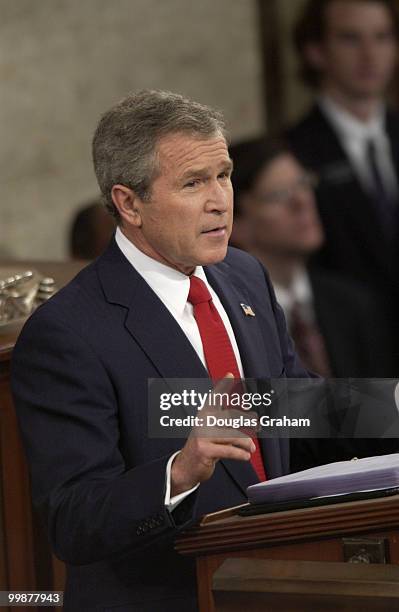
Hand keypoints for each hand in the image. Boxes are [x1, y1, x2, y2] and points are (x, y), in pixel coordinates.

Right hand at [170, 374, 257, 495]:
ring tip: (250, 448)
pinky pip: (229, 450)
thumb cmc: (204, 447)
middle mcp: (203, 422)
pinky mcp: (205, 450)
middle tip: (257, 425)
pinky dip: (240, 454)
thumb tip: (251, 419)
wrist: (186, 467)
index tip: (230, 374)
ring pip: (233, 436)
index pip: (214, 397)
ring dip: (246, 443)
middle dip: (247, 421)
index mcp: (204, 415)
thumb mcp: (212, 432)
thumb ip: (227, 423)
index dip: (222, 385)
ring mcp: (203, 436)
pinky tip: (245, 456)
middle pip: (231, 417)